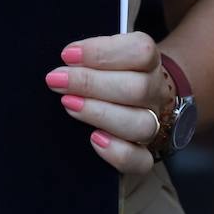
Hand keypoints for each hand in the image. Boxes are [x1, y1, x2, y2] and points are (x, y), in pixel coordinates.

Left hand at [46, 32, 174, 173]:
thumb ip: (89, 54)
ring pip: (141, 124)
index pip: (141, 51)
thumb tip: (66, 58)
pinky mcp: (145, 153)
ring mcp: (153, 124)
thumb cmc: (110, 73)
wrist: (134, 98)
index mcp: (149, 63)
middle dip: (90, 83)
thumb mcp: (104, 55)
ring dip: (99, 113)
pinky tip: (95, 139)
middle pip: (137, 88)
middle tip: (57, 80)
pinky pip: (141, 161)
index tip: (68, 54)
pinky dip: (118, 152)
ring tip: (69, 104)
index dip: (103, 51)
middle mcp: (155, 93)